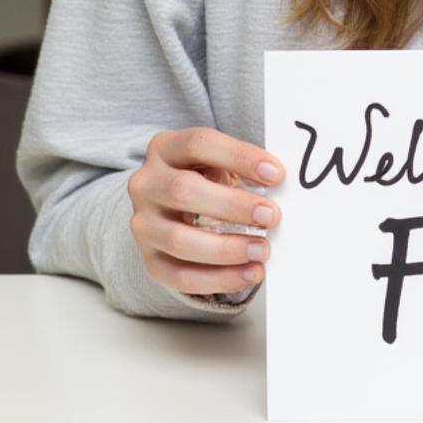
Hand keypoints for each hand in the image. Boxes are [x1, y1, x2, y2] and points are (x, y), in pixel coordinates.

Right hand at [128, 127, 284, 296]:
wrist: (172, 210)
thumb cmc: (206, 180)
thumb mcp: (219, 163)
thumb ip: (243, 169)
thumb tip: (279, 183)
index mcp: (165, 148)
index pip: (198, 143)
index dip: (239, 157)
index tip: (276, 174)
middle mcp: (146, 184)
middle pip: (183, 190)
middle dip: (232, 206)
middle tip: (270, 216)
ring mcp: (143, 224)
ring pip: (179, 240)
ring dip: (226, 248)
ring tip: (262, 250)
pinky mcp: (150, 260)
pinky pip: (180, 275)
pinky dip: (219, 279)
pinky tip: (248, 273)